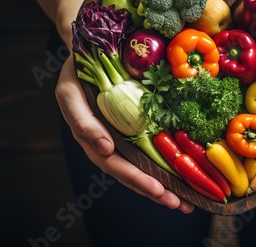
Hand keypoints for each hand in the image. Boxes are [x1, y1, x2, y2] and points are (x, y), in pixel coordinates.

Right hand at [55, 57, 194, 212]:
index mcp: (90, 137)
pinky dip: (163, 165)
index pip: (113, 164)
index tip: (155, 187)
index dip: (133, 177)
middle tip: (177, 203)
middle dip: (153, 189)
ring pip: (140, 166)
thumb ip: (81, 120)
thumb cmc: (76, 73)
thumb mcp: (70, 92)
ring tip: (185, 201)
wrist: (88, 54)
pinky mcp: (133, 127)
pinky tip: (182, 177)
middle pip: (130, 172)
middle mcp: (106, 141)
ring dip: (162, 185)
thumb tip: (105, 149)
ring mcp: (120, 136)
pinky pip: (147, 150)